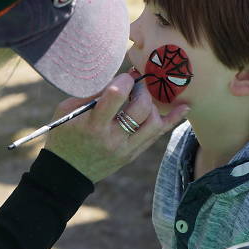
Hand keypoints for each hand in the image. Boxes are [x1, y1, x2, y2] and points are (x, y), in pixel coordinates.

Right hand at [45, 73, 188, 182]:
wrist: (66, 172)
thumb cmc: (64, 134)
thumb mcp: (67, 110)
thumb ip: (91, 93)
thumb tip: (118, 77)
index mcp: (93, 125)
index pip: (116, 96)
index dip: (125, 80)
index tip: (125, 76)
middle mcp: (112, 138)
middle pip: (140, 108)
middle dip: (141, 90)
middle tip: (136, 84)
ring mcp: (126, 149)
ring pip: (153, 123)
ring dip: (152, 104)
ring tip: (143, 98)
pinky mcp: (133, 154)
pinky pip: (157, 135)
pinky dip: (172, 119)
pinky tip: (184, 107)